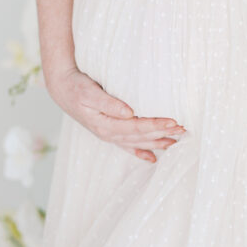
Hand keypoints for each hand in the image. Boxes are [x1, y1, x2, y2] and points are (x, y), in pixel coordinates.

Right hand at [46, 65, 185, 163]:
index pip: (138, 128)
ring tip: (176, 141)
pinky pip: (128, 146)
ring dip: (158, 142)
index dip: (157, 125)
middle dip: (163, 134)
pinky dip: (141, 152)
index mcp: (106, 125)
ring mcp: (109, 135)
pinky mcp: (109, 132)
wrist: (62, 89)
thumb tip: (129, 112)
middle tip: (184, 130)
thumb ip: (109, 103)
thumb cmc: (76, 88)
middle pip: (142, 137)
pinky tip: (152, 159)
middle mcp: (109, 134)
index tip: (174, 121)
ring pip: (138, 142)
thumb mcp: (90, 92)